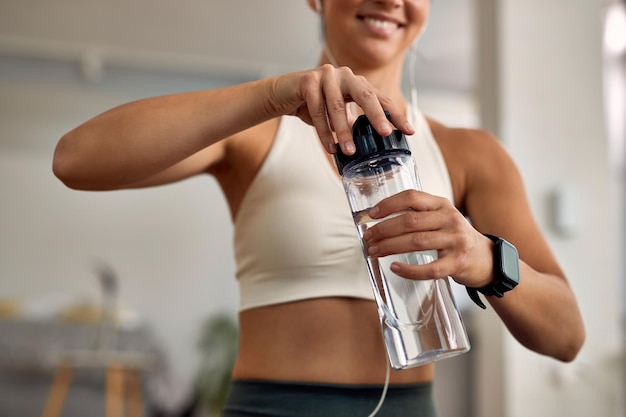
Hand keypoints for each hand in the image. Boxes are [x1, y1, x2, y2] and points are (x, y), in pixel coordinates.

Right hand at [268, 65, 413, 154]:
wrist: (282, 94)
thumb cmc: (313, 104)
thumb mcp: (337, 113)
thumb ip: (353, 122)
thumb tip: (374, 144)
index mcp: (356, 83)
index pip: (381, 98)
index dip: (395, 115)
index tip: (409, 131)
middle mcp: (344, 76)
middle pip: (365, 95)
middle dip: (377, 115)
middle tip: (385, 133)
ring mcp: (326, 76)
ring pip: (338, 106)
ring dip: (343, 131)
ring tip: (349, 151)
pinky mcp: (307, 81)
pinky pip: (317, 109)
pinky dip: (323, 131)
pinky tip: (329, 146)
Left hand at [361, 190, 494, 287]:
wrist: (486, 259)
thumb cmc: (454, 237)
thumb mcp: (441, 218)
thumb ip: (418, 215)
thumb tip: (379, 221)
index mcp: (442, 204)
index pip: (412, 197)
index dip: (389, 204)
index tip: (371, 214)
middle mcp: (450, 219)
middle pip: (410, 221)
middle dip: (384, 229)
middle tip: (368, 238)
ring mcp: (455, 241)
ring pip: (416, 242)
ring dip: (390, 247)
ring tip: (374, 251)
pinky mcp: (457, 263)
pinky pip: (429, 268)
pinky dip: (409, 270)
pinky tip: (395, 268)